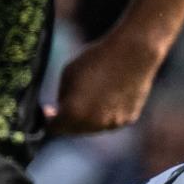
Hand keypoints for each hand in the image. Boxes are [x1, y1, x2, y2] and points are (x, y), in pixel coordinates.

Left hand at [46, 29, 165, 135]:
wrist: (133, 53)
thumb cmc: (96, 59)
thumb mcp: (68, 74)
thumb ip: (63, 97)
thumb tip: (62, 109)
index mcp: (73, 113)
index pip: (54, 127)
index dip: (50, 120)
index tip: (51, 110)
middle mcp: (93, 124)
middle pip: (74, 130)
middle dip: (69, 119)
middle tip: (71, 102)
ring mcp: (112, 123)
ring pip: (94, 127)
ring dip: (89, 117)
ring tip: (95, 94)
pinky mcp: (128, 119)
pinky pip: (111, 121)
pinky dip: (108, 113)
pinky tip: (112, 94)